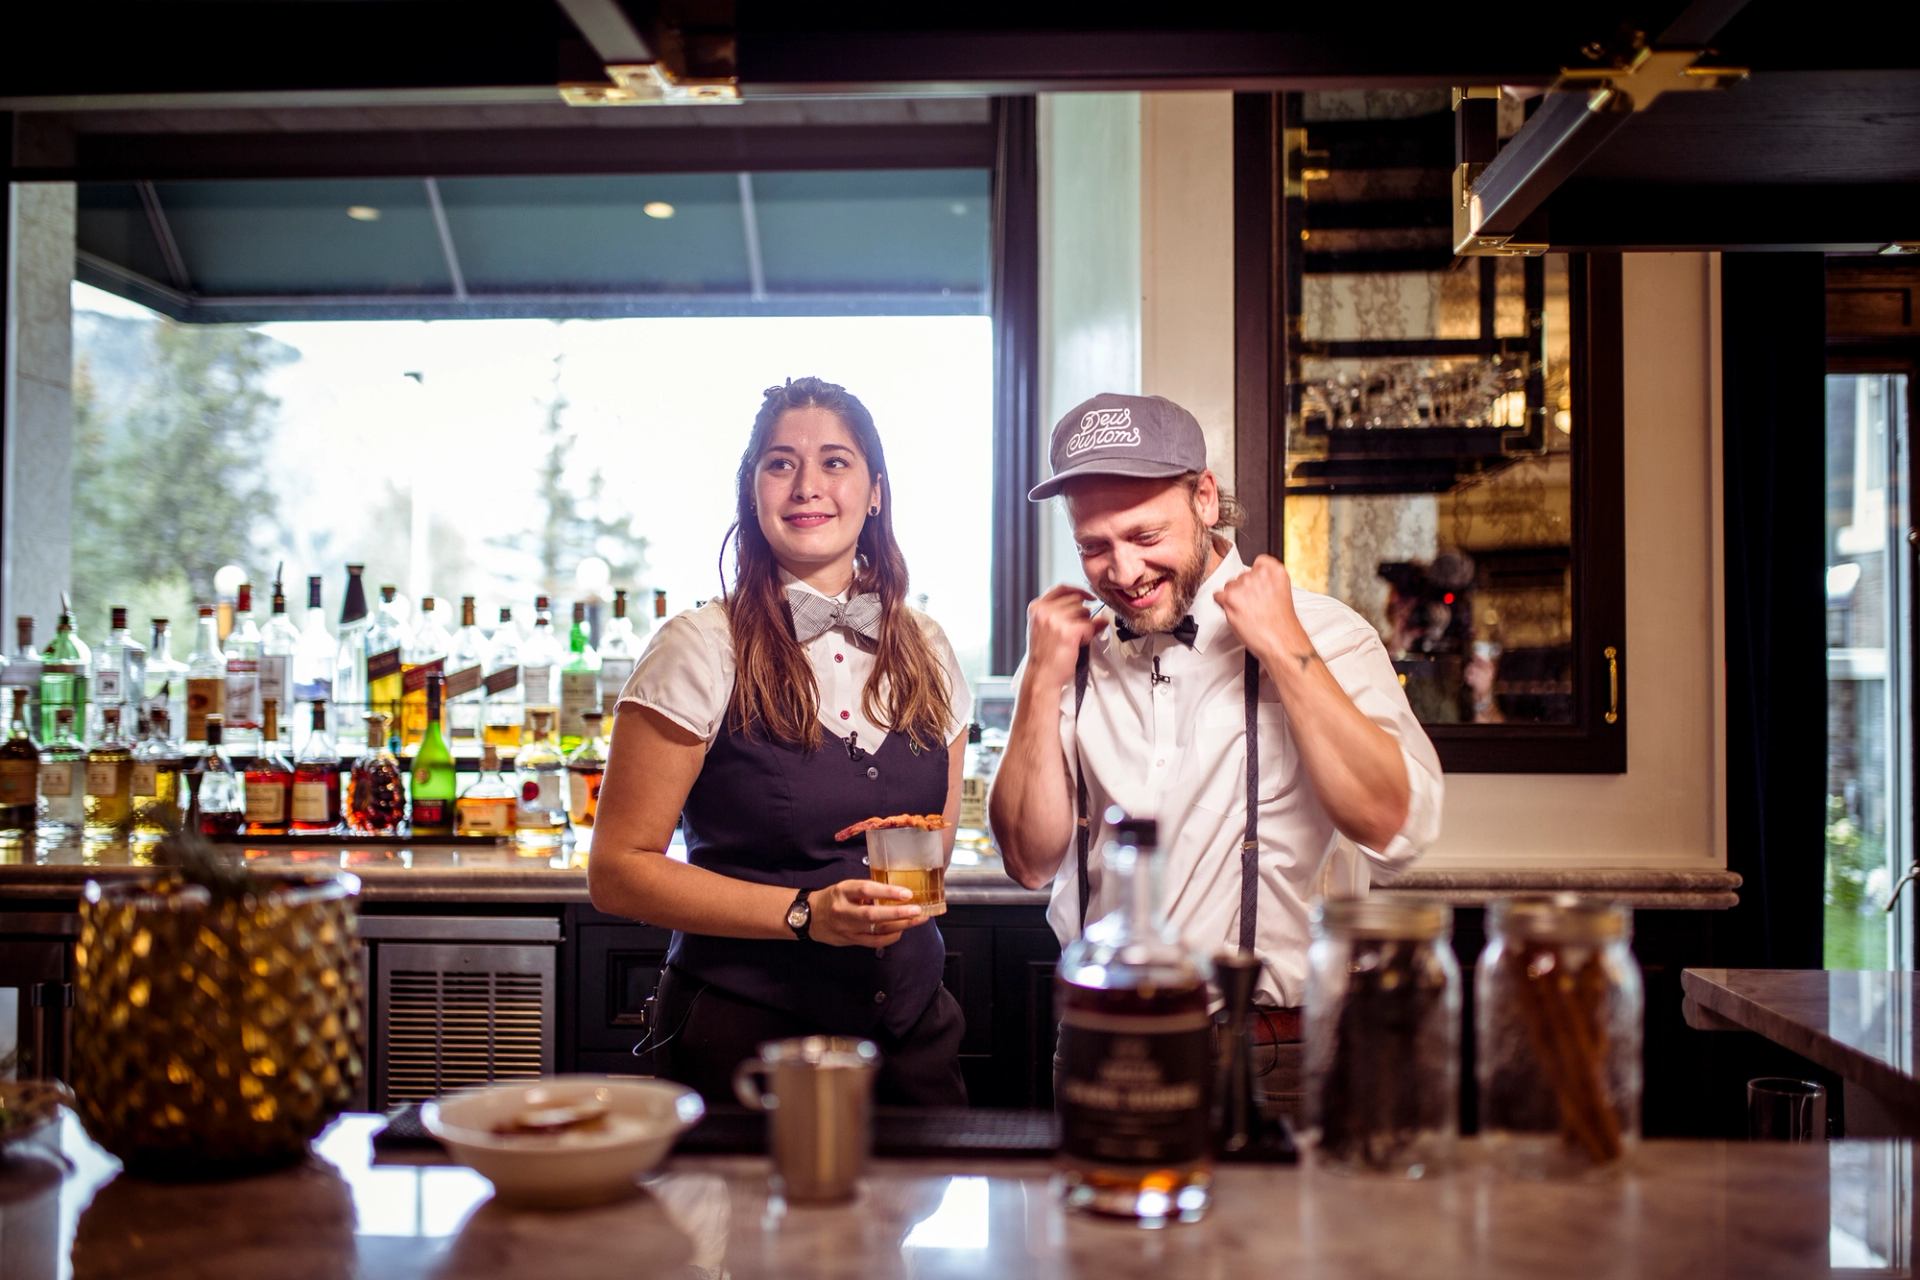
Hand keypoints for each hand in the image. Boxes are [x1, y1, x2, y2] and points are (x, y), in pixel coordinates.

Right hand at [808, 879, 928, 948]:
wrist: (809, 917)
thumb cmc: (833, 898)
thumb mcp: (846, 887)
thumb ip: (867, 890)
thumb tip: (894, 890)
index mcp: (843, 891)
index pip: (866, 890)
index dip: (887, 891)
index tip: (907, 893)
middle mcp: (844, 911)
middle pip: (872, 915)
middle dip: (898, 913)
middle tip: (918, 910)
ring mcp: (847, 929)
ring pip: (876, 930)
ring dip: (900, 925)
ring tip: (918, 920)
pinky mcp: (850, 941)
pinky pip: (874, 942)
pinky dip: (890, 937)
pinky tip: (902, 931)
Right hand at [1024, 585, 1109, 690]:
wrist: (1041, 675)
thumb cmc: (1045, 655)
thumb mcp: (1046, 628)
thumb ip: (1063, 613)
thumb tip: (1092, 608)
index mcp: (1037, 607)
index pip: (1062, 588)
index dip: (1078, 590)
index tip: (1089, 597)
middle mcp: (1044, 610)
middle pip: (1076, 600)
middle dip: (1082, 614)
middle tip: (1075, 630)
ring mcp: (1055, 619)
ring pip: (1085, 612)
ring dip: (1085, 625)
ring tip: (1074, 639)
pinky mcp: (1068, 631)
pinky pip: (1089, 626)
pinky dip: (1088, 635)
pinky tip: (1078, 644)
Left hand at [1215, 555, 1311, 669]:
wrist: (1279, 640)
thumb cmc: (1281, 624)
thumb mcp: (1281, 593)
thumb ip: (1267, 582)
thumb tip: (1254, 582)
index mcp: (1275, 571)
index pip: (1258, 562)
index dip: (1255, 575)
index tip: (1256, 584)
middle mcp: (1259, 574)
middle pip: (1241, 575)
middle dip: (1243, 589)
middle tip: (1252, 604)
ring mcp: (1244, 585)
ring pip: (1229, 586)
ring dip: (1234, 597)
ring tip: (1247, 611)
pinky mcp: (1230, 597)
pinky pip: (1218, 596)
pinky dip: (1223, 605)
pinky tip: (1236, 613)